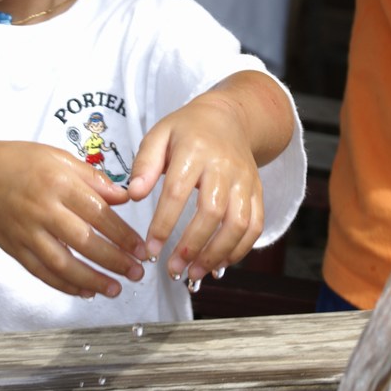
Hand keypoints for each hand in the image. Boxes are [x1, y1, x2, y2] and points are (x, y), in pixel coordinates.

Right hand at [0, 141, 147, 298]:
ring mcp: (27, 232)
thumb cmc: (16, 161)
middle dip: (114, 261)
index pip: (99, 214)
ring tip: (115, 289)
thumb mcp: (58, 157)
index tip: (141, 248)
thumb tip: (123, 196)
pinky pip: (41, 272)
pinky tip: (83, 291)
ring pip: (63, 264)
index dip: (123, 235)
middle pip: (85, 242)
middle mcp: (43, 210)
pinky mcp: (14, 248)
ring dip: (92, 280)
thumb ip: (92, 179)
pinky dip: (64, 284)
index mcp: (59, 184)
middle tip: (136, 273)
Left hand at [127, 94, 265, 283]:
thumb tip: (133, 195)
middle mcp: (224, 166)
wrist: (230, 118)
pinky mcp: (257, 192)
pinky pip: (255, 225)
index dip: (163, 224)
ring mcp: (245, 180)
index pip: (178, 192)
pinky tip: (219, 264)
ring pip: (238, 223)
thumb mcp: (159, 134)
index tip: (150, 249)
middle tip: (172, 268)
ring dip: (217, 253)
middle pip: (212, 211)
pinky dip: (241, 250)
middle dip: (192, 246)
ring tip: (194, 273)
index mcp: (195, 150)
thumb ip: (144, 163)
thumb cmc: (188, 130)